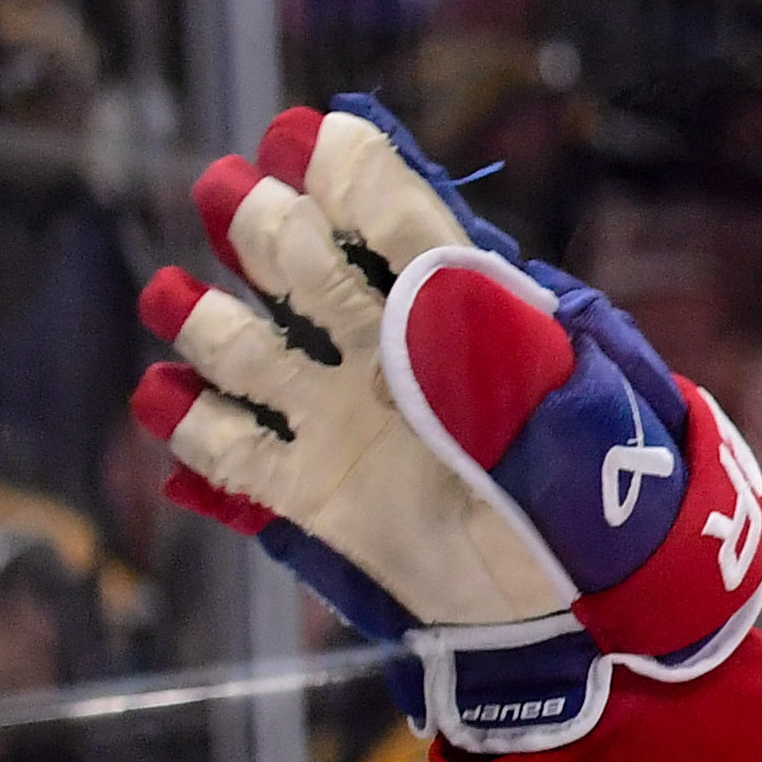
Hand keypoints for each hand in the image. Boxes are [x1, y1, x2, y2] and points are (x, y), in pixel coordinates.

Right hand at [131, 96, 761, 749]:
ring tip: (177, 301)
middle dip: (266, 228)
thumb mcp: (571, 419)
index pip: (398, 218)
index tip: (307, 143)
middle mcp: (385, 349)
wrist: (580, 618)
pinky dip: (191, 428)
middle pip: (303, 263)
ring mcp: (339, 417)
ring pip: (245, 347)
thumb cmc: (596, 503)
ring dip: (205, 321)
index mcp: (461, 312)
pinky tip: (165, 401)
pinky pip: (231, 453)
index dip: (350, 174)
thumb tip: (426, 272)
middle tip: (237, 204)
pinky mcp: (310, 490)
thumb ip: (501, 348)